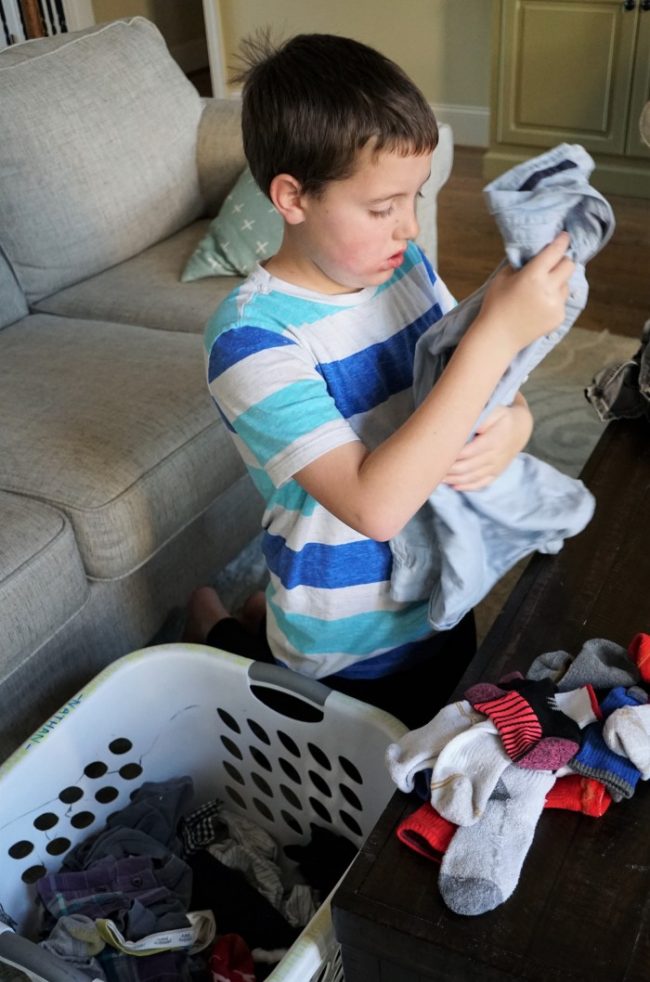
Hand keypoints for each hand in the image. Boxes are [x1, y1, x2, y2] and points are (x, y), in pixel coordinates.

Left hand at [442, 396, 532, 490]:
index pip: (469, 451)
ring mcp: (496, 467)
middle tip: (431, 466)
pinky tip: (453, 485)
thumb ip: (482, 416)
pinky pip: (481, 483)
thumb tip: (464, 425)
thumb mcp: (496, 410)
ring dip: (453, 479)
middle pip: (468, 467)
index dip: (453, 455)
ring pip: (472, 477)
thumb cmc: (503, 416)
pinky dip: (466, 486)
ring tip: (437, 477)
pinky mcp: (496, 473)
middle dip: (448, 469)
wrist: (521, 428)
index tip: (437, 453)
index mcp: (495, 440)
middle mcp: (496, 456)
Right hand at [477, 232, 574, 351]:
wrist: (498, 337)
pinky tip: (539, 306)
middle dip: (562, 261)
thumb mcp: (502, 278)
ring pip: (566, 284)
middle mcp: (549, 289)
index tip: (564, 236)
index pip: (556, 251)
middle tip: (552, 264)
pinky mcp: (559, 317)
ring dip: (558, 282)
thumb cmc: (496, 305)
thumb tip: (535, 254)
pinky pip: (562, 301)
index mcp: (533, 276)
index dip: (562, 241)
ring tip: (540, 291)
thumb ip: (521, 264)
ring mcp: (556, 304)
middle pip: (569, 265)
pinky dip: (554, 299)